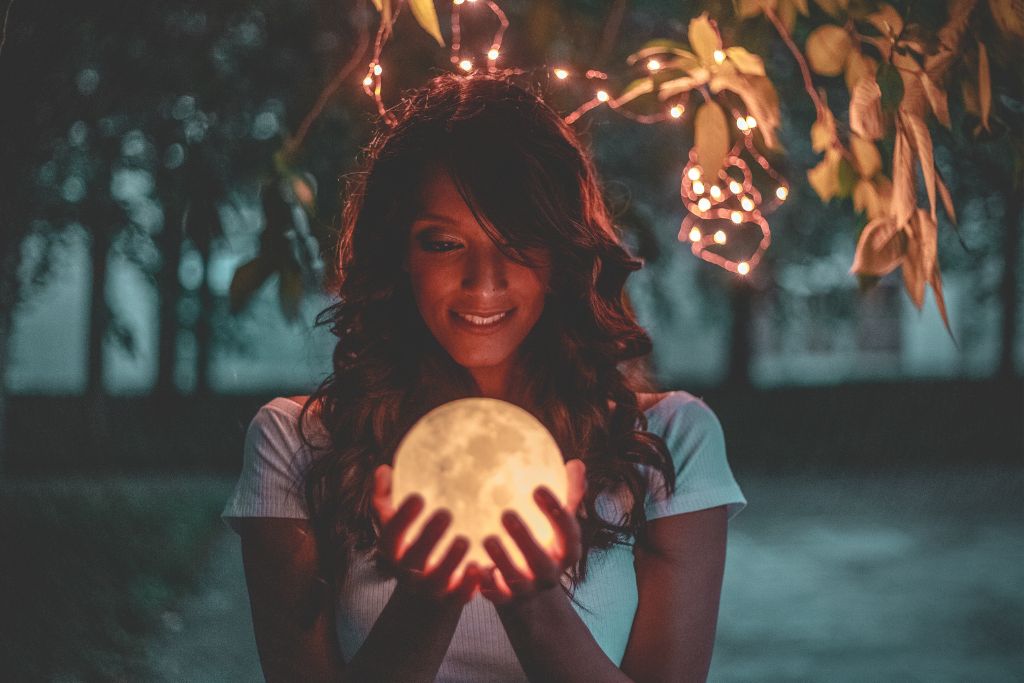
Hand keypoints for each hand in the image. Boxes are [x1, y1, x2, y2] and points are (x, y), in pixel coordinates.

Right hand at [372, 464, 482, 605]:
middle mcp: (409, 572)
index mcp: (394, 551)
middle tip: (445, 513)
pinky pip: (460, 596)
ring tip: (463, 540)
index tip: (418, 497)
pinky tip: (481, 567)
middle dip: (428, 537)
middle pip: (414, 558)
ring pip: (438, 579)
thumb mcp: (395, 527)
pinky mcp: (452, 600)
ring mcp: (430, 588)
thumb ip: (386, 500)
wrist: (423, 597)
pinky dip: (469, 585)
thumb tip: (383, 469)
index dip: (403, 519)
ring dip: (450, 561)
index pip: (391, 536)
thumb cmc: (411, 547)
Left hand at [479, 459, 586, 604]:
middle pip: (542, 561)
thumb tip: (576, 463)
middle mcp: (549, 573)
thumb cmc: (543, 543)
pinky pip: (495, 595)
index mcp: (566, 551)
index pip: (568, 534)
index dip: (556, 513)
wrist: (530, 592)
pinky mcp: (505, 600)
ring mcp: (528, 589)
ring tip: (487, 538)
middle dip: (525, 539)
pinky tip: (473, 566)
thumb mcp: (558, 523)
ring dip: (502, 560)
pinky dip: (485, 583)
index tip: (538, 488)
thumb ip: (568, 495)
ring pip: (516, 580)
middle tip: (506, 513)